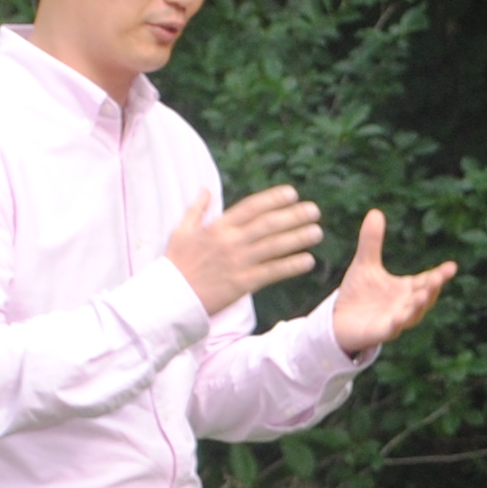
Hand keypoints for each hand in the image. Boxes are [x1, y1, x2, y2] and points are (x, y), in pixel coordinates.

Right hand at [165, 185, 323, 318]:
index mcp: (217, 227)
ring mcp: (237, 262)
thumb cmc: (175, 265)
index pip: (251, 207)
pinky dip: (291, 265)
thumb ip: (197, 209)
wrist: (169, 298)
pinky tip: (307, 261)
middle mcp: (230, 241)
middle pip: (268, 224)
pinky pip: (271, 272)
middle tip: (314, 210)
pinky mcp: (241, 284)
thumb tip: (205, 189)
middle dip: (293, 215)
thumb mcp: (181, 231)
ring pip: (274, 246)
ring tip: (317, 232)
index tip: (292, 193)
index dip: (273, 199)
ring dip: (298, 237)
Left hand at [328, 209, 456, 356]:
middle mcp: (404, 305)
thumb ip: (372, 241)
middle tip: (440, 278)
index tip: (452, 266)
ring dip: (418, 307)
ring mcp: (394, 320)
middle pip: (424, 297)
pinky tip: (397, 318)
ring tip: (422, 295)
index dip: (440, 275)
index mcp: (405, 289)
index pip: (427, 280)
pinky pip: (390, 330)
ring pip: (412, 315)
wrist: (338, 320)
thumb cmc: (357, 294)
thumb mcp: (365, 264)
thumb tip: (375, 211)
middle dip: (433, 288)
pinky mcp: (380, 333)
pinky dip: (396, 324)